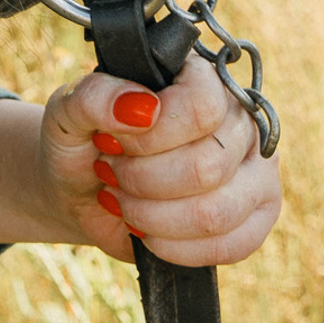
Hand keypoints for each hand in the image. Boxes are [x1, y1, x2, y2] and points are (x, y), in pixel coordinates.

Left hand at [40, 56, 281, 265]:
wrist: (84, 189)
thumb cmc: (83, 138)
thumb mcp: (68, 108)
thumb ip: (94, 96)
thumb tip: (141, 107)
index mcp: (199, 74)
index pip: (202, 105)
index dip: (152, 134)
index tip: (112, 139)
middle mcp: (238, 119)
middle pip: (209, 164)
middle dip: (143, 179)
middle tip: (112, 171)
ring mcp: (254, 171)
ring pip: (216, 212)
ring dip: (153, 214)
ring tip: (124, 199)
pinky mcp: (255, 220)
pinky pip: (229, 247)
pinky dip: (174, 246)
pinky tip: (145, 229)